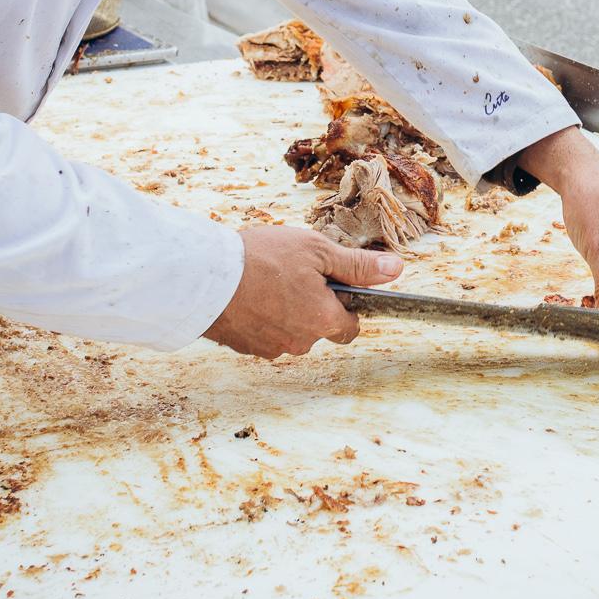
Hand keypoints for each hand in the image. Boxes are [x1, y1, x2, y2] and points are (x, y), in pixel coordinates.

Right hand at [203, 226, 402, 358]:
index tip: (330, 285)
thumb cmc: (260, 258)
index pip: (351, 327)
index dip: (345, 305)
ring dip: (287, 313)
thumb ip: (357, 265)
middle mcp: (300, 342)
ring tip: (268, 282)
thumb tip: (395, 270)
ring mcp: (271, 348)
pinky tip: (251, 295)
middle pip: (320, 329)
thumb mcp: (316, 250)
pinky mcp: (246, 348)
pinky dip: (263, 319)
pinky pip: (265, 335)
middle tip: (294, 276)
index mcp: (323, 319)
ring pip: (292, 333)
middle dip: (313, 307)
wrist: (204, 276)